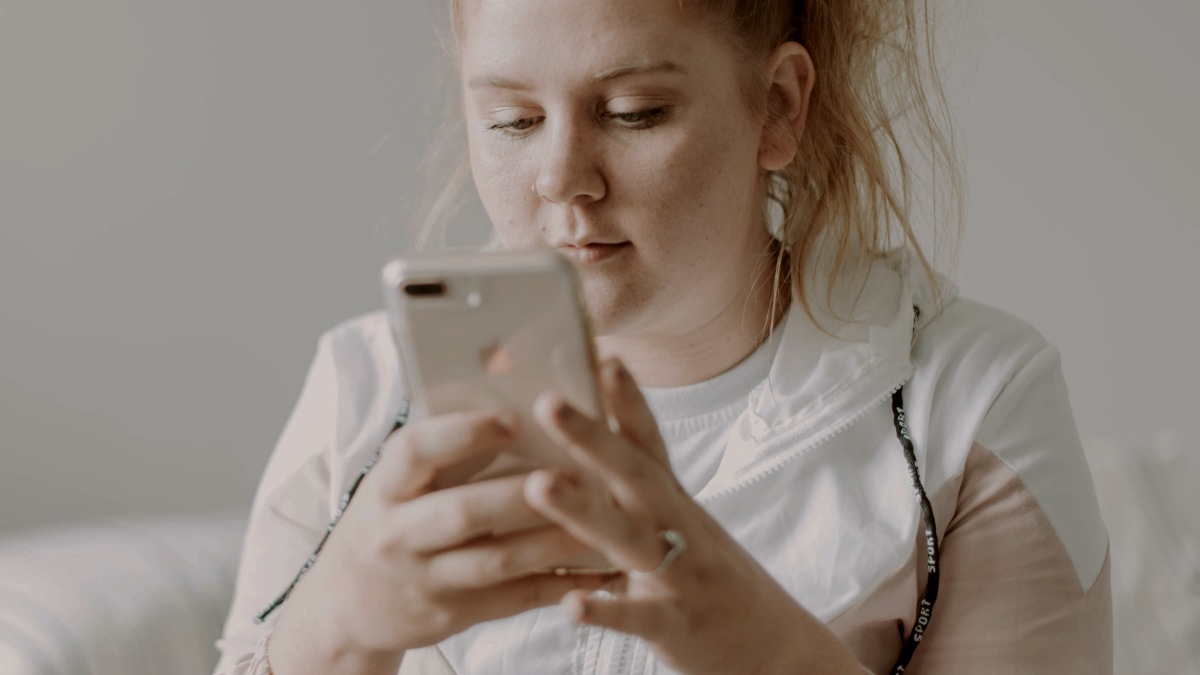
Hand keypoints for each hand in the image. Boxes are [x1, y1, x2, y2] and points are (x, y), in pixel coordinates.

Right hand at [268, 410, 613, 672]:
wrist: (348, 606)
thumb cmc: (388, 521)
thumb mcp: (394, 482)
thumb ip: (442, 448)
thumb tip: (510, 388)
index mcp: (384, 487)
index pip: (414, 451)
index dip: (464, 433)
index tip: (513, 417)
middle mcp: (398, 535)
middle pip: (465, 511)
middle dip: (524, 493)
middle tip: (579, 471)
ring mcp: (426, 580)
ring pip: (498, 560)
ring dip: (555, 538)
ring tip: (604, 515)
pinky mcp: (454, 615)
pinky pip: (515, 599)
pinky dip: (561, 582)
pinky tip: (601, 568)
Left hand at [524, 359, 862, 674]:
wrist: (774, 649)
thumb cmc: (709, 578)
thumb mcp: (679, 525)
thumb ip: (634, 491)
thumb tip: (585, 444)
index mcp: (674, 502)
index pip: (649, 442)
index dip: (627, 399)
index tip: (601, 355)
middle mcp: (680, 529)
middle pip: (636, 476)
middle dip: (592, 437)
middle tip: (548, 402)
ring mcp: (681, 577)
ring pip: (630, 539)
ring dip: (584, 511)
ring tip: (540, 484)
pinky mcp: (678, 627)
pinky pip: (640, 617)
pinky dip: (607, 609)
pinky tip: (571, 603)